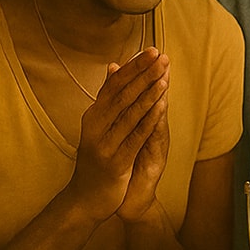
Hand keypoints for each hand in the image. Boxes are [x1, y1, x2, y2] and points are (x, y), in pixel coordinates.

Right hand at [67, 48, 169, 222]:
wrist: (86, 198)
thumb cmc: (98, 159)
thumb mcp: (100, 126)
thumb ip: (109, 98)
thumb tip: (114, 66)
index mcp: (93, 115)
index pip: (114, 84)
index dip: (134, 67)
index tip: (152, 50)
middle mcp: (95, 126)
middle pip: (122, 94)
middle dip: (143, 74)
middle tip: (161, 56)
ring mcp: (103, 144)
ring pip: (128, 113)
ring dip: (148, 93)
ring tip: (164, 76)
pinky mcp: (115, 161)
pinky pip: (135, 137)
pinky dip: (149, 120)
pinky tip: (162, 106)